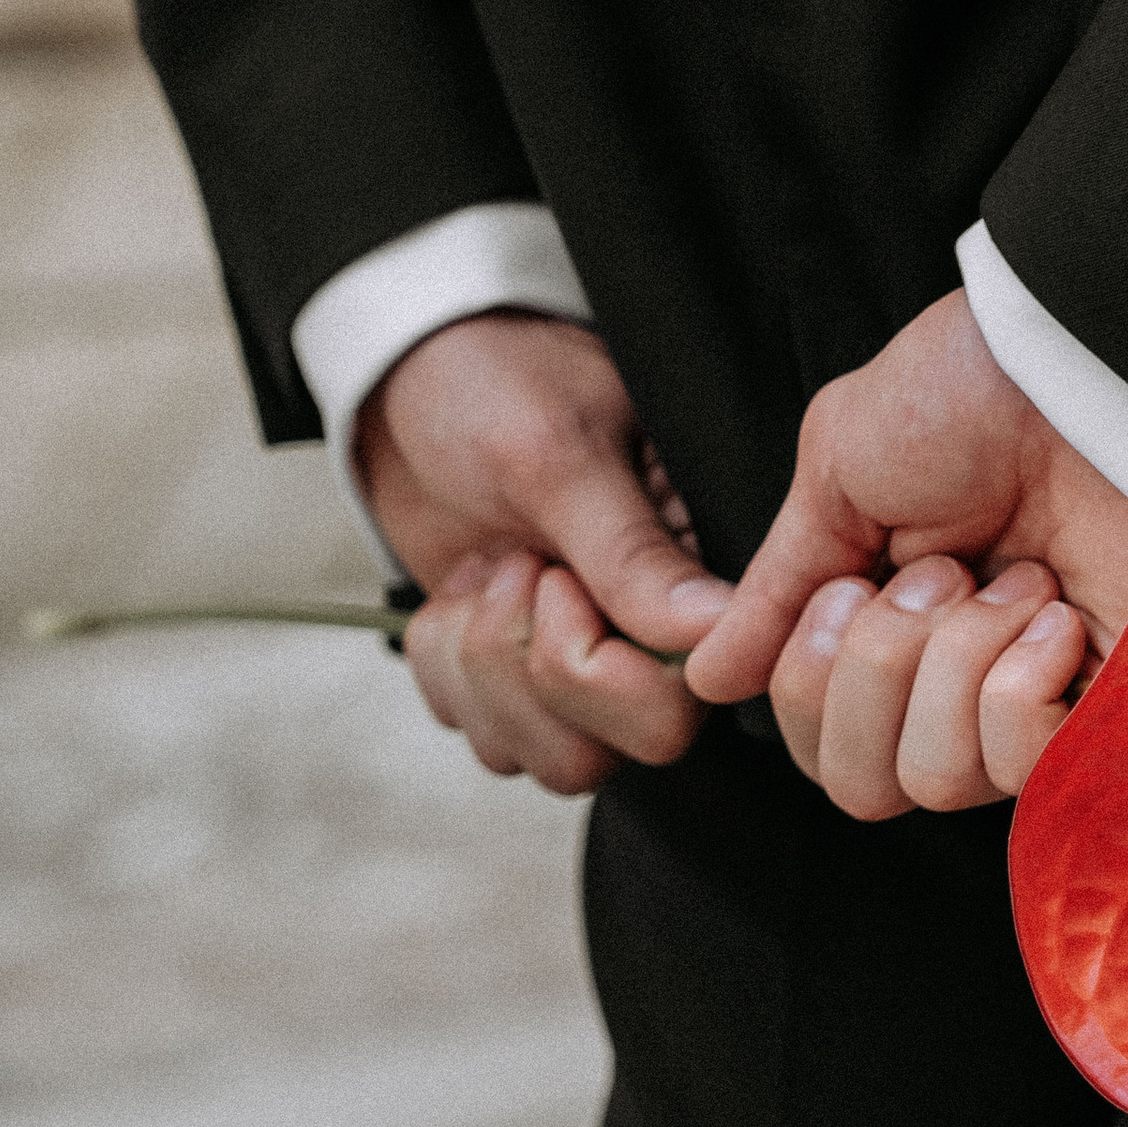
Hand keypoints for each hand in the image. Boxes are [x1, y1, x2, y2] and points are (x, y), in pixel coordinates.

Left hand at [355, 312, 728, 795]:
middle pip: (616, 752)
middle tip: (511, 567)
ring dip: (481, 669)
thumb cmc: (498, 381)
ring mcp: (581, 662)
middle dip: (528, 668)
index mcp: (694, 572)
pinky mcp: (516, 675)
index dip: (599, 665)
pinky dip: (444, 668)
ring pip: (546, 757)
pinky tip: (459, 590)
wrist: (412, 369)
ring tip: (485, 569)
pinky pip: (483, 735)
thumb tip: (715, 630)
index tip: (550, 572)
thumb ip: (632, 554)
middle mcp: (649, 634)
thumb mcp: (559, 453)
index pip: (683, 700)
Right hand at [682, 288, 1127, 817]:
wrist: (1073, 361)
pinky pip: (1021, 765)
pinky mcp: (1114, 717)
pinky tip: (1054, 615)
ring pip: (935, 780)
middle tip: (936, 575)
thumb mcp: (837, 474)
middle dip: (874, 672)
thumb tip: (710, 677)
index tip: (852, 582)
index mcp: (894, 637)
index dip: (811, 679)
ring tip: (1010, 579)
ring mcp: (1038, 707)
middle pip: (861, 786)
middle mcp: (961, 688)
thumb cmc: (966, 395)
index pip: (816, 745)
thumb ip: (778, 589)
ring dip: (954, 662)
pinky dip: (1019, 682)